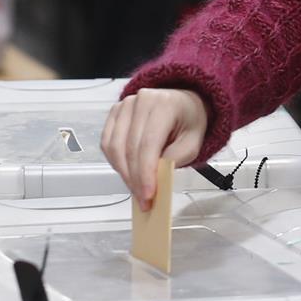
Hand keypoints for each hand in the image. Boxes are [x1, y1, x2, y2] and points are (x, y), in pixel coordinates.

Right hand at [102, 87, 209, 208]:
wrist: (183, 103)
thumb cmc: (189, 121)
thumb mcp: (193, 143)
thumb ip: (175, 159)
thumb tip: (155, 178)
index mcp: (164, 105)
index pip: (148, 144)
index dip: (145, 173)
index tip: (148, 195)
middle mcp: (141, 100)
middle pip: (129, 148)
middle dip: (135, 179)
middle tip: (143, 200)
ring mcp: (125, 104)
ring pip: (114, 146)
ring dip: (123, 173)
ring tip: (136, 189)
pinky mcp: (115, 112)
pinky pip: (107, 142)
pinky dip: (115, 162)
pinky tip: (127, 173)